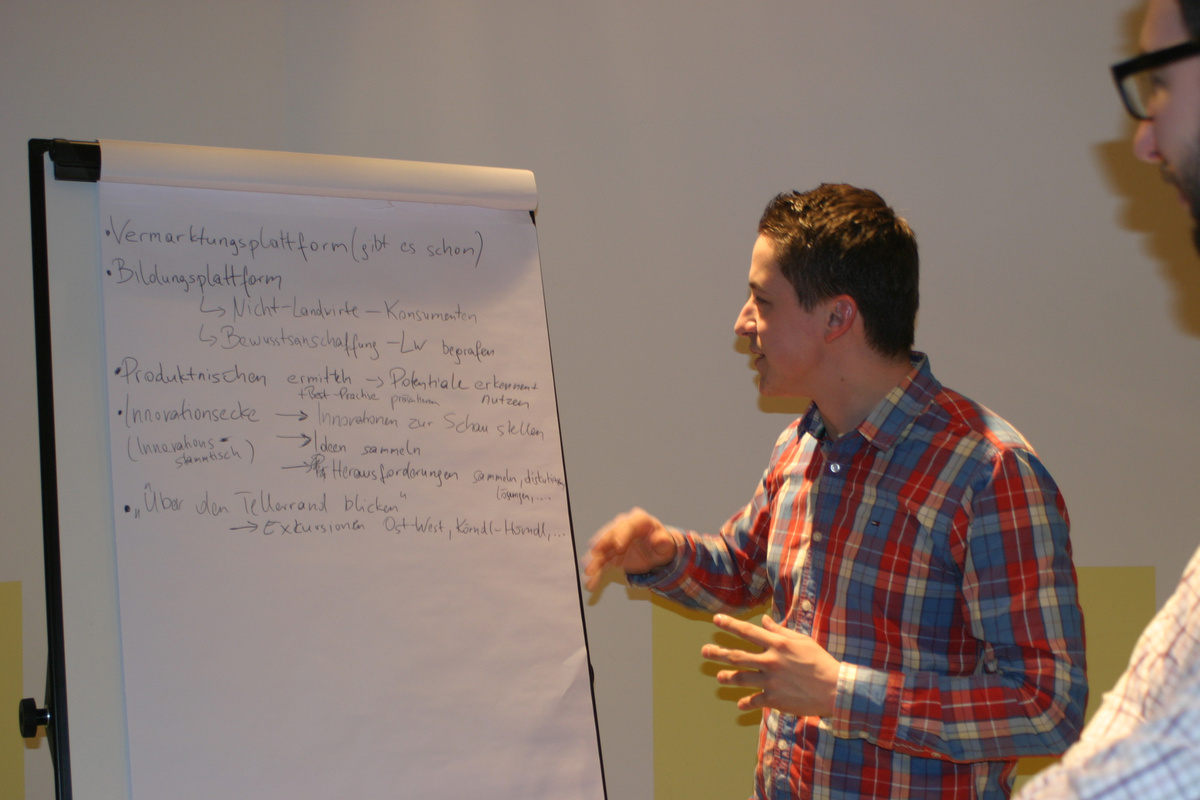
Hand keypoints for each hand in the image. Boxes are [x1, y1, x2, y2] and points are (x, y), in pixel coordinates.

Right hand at [583, 507, 678, 591]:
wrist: (655, 552)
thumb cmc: (661, 544)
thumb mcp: (667, 544)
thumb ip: (664, 542)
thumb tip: (661, 540)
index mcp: (639, 520)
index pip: (629, 525)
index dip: (622, 535)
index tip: (617, 547)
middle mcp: (623, 527)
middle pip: (610, 534)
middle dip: (602, 545)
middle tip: (595, 554)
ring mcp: (614, 540)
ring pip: (602, 549)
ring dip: (594, 561)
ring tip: (588, 572)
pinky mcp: (610, 554)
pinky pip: (601, 563)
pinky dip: (596, 573)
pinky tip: (590, 583)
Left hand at [702, 613, 839, 717]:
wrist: (835, 689)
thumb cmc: (820, 662)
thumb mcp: (801, 641)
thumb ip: (780, 631)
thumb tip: (764, 620)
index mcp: (778, 644)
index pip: (748, 631)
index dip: (730, 624)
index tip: (716, 619)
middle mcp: (770, 661)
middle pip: (737, 655)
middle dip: (718, 653)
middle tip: (704, 651)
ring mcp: (770, 681)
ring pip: (740, 678)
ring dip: (726, 677)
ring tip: (719, 677)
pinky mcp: (774, 699)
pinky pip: (754, 700)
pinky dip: (746, 703)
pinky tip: (740, 704)